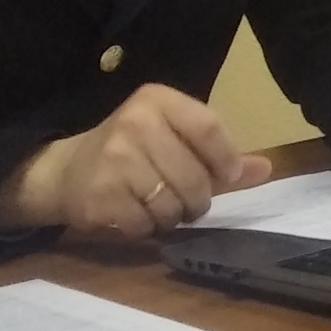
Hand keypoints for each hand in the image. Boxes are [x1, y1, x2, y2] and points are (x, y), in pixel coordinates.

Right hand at [0, 83, 269, 235]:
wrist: (65, 171)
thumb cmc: (132, 150)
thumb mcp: (174, 137)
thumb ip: (220, 153)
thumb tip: (265, 170)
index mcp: (156, 100)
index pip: (209, 129)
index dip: (226, 159)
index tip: (228, 176)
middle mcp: (133, 124)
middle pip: (194, 177)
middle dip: (198, 199)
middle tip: (188, 201)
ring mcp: (113, 160)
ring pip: (172, 206)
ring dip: (173, 217)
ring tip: (158, 206)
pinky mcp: (99, 196)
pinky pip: (145, 225)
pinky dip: (147, 229)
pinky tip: (134, 214)